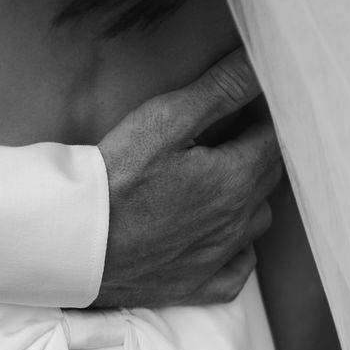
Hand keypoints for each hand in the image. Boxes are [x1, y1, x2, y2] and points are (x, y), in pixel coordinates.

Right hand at [96, 50, 282, 310]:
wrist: (75, 242)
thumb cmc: (116, 177)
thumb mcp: (166, 120)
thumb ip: (220, 91)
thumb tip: (260, 62)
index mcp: (237, 179)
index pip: (274, 139)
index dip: (263, 117)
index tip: (246, 105)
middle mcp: (238, 222)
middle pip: (269, 178)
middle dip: (256, 151)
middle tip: (230, 133)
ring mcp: (220, 258)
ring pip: (257, 221)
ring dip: (249, 198)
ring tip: (221, 180)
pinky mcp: (198, 287)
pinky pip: (239, 271)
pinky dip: (238, 252)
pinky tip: (221, 236)